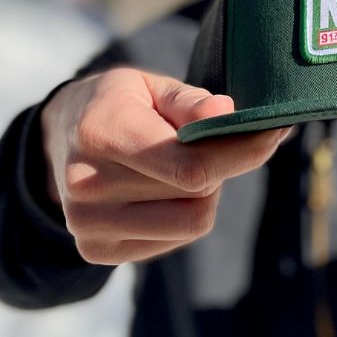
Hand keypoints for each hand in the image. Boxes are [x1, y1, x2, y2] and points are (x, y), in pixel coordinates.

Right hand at [41, 68, 289, 264]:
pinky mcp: (94, 250)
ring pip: (192, 222)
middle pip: (197, 193)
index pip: (191, 165)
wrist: (62, 137)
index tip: (273, 133)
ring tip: (183, 167)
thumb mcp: (151, 85)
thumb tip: (227, 113)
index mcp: (100, 131)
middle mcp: (86, 184)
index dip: (242, 152)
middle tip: (212, 143)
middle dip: (220, 166)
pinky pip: (174, 240)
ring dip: (204, 194)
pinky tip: (164, 190)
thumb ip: (191, 101)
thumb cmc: (119, 104)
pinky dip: (184, 214)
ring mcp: (86, 224)